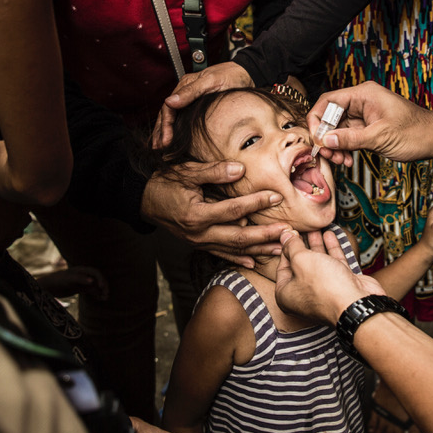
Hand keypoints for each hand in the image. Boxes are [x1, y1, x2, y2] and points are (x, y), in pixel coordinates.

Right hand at [142, 160, 286, 265]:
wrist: (144, 200)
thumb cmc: (165, 182)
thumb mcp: (186, 172)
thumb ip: (213, 172)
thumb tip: (240, 170)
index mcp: (197, 214)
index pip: (234, 209)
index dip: (257, 203)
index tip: (276, 196)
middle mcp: (199, 233)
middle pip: (239, 237)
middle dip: (265, 235)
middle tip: (288, 232)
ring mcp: (198, 242)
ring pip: (233, 249)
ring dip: (258, 250)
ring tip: (281, 249)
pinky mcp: (198, 245)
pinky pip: (221, 254)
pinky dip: (239, 259)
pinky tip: (255, 262)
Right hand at [155, 61, 252, 146]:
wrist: (247, 74)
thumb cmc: (231, 75)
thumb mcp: (211, 81)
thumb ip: (191, 91)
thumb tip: (170, 102)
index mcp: (185, 85)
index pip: (168, 108)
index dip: (165, 125)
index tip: (165, 140)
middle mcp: (185, 93)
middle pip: (167, 114)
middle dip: (161, 132)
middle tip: (158, 148)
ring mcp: (191, 100)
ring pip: (174, 118)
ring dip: (165, 132)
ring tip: (161, 148)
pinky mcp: (199, 107)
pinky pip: (184, 119)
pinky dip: (177, 130)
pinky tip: (176, 141)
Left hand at [275, 228, 384, 324]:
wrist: (355, 303)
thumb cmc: (323, 286)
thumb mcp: (301, 260)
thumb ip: (292, 246)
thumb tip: (284, 236)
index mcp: (286, 294)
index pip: (282, 266)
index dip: (286, 247)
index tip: (289, 232)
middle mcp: (302, 295)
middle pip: (300, 265)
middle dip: (302, 244)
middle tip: (302, 227)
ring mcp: (322, 291)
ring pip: (318, 263)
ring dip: (317, 245)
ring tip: (316, 228)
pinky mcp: (339, 286)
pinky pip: (332, 264)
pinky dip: (331, 250)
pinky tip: (329, 235)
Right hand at [306, 82, 432, 166]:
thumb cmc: (415, 132)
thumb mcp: (380, 137)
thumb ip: (350, 138)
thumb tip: (325, 140)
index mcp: (364, 95)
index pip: (328, 102)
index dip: (317, 120)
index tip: (317, 140)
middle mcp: (362, 102)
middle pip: (330, 116)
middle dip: (327, 137)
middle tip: (329, 155)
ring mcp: (364, 116)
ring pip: (338, 129)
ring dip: (335, 146)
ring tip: (341, 160)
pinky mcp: (368, 128)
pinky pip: (348, 136)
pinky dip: (345, 148)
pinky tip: (348, 160)